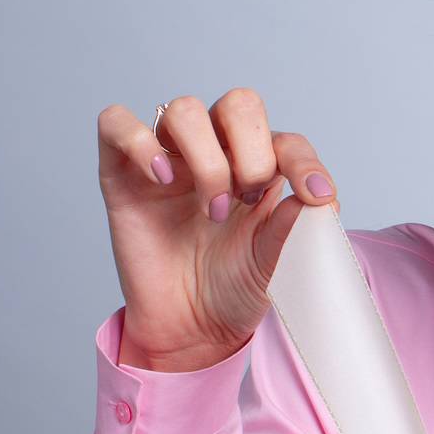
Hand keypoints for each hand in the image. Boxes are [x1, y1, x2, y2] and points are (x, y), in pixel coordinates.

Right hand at [95, 90, 339, 371]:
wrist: (192, 328)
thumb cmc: (236, 288)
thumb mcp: (277, 263)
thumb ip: (296, 227)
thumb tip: (316, 198)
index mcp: (262, 169)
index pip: (287, 139)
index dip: (305, 161)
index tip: (316, 196)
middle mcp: (217, 153)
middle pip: (239, 105)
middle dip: (253, 151)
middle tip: (249, 200)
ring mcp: (169, 159)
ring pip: (185, 110)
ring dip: (208, 159)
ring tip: (214, 210)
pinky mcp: (121, 172)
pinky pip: (117, 124)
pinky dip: (140, 143)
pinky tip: (163, 180)